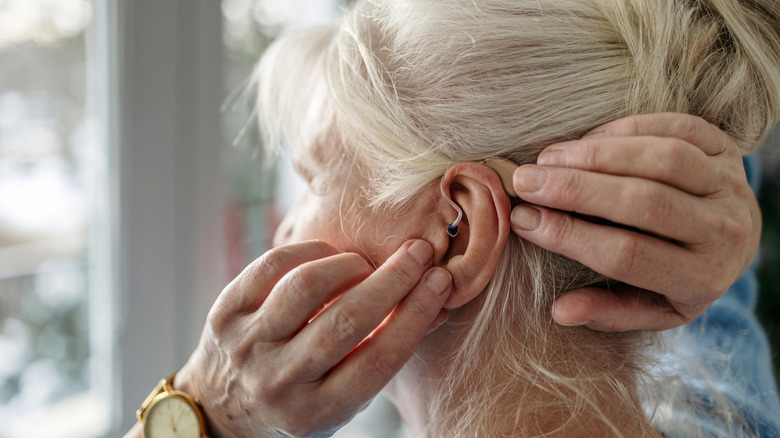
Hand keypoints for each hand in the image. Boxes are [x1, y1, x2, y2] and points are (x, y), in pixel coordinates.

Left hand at [174, 239, 450, 436]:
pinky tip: (329, 254)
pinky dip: (311, 251)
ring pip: (307, 286)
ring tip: (365, 264)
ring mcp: (247, 345)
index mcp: (316, 413)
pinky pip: (272, 265)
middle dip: (393, 279)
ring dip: (349, 264)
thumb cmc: (299, 399)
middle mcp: (278, 382)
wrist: (222, 408)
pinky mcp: (225, 312)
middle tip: (418, 253)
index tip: (440, 281)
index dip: (417, 313)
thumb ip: (384, 353)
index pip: (380, 359)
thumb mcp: (341, 397)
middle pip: (347, 320)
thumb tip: (436, 299)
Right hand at [510, 113, 759, 331]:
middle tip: (525, 181)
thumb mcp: (653, 310)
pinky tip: (587, 137)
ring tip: (549, 156)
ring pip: (663, 159)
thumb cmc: (680, 278)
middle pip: (644, 203)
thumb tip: (561, 312)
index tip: (522, 220)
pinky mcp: (728, 149)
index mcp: (701, 279)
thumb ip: (610, 313)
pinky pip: (679, 128)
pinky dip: (629, 128)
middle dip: (576, 189)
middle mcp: (724, 232)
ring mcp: (731, 186)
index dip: (570, 236)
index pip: (627, 255)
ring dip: (598, 154)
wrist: (738, 242)